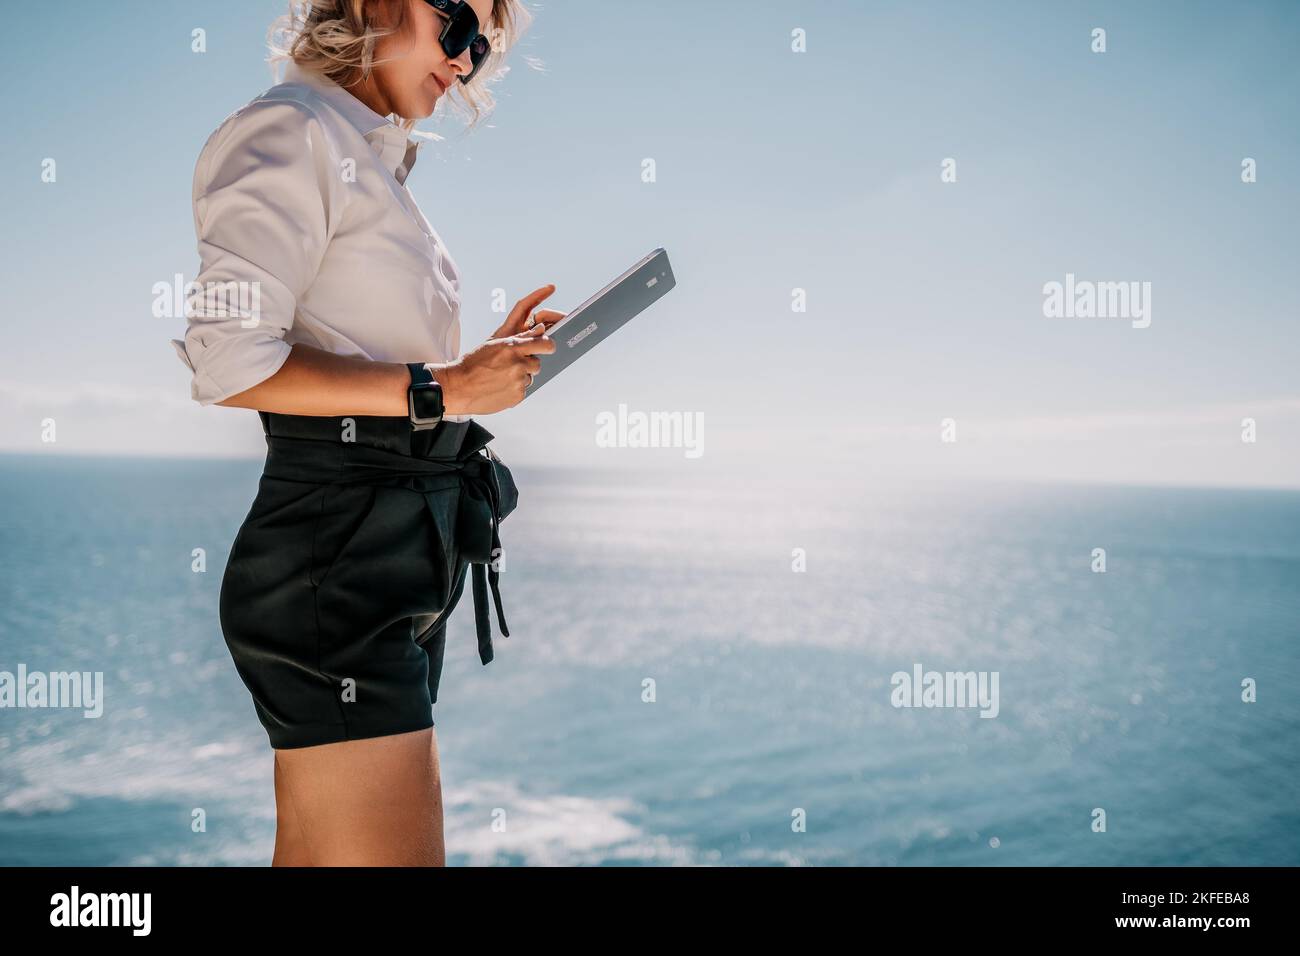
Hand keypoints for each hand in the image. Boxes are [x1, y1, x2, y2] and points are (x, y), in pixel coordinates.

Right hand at [432, 285, 559, 414]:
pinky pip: (523, 391)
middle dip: (527, 364)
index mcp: (512, 347)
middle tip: (510, 366)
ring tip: (500, 377)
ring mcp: (518, 381)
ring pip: (529, 378)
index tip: (548, 347)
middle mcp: (518, 364)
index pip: (545, 344)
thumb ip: (519, 339)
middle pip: (537, 363)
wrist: (458, 387)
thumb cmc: (473, 364)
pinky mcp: (517, 396)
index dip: (548, 346)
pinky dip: (514, 389)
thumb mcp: (494, 344)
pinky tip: (499, 386)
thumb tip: (540, 331)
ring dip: (520, 377)